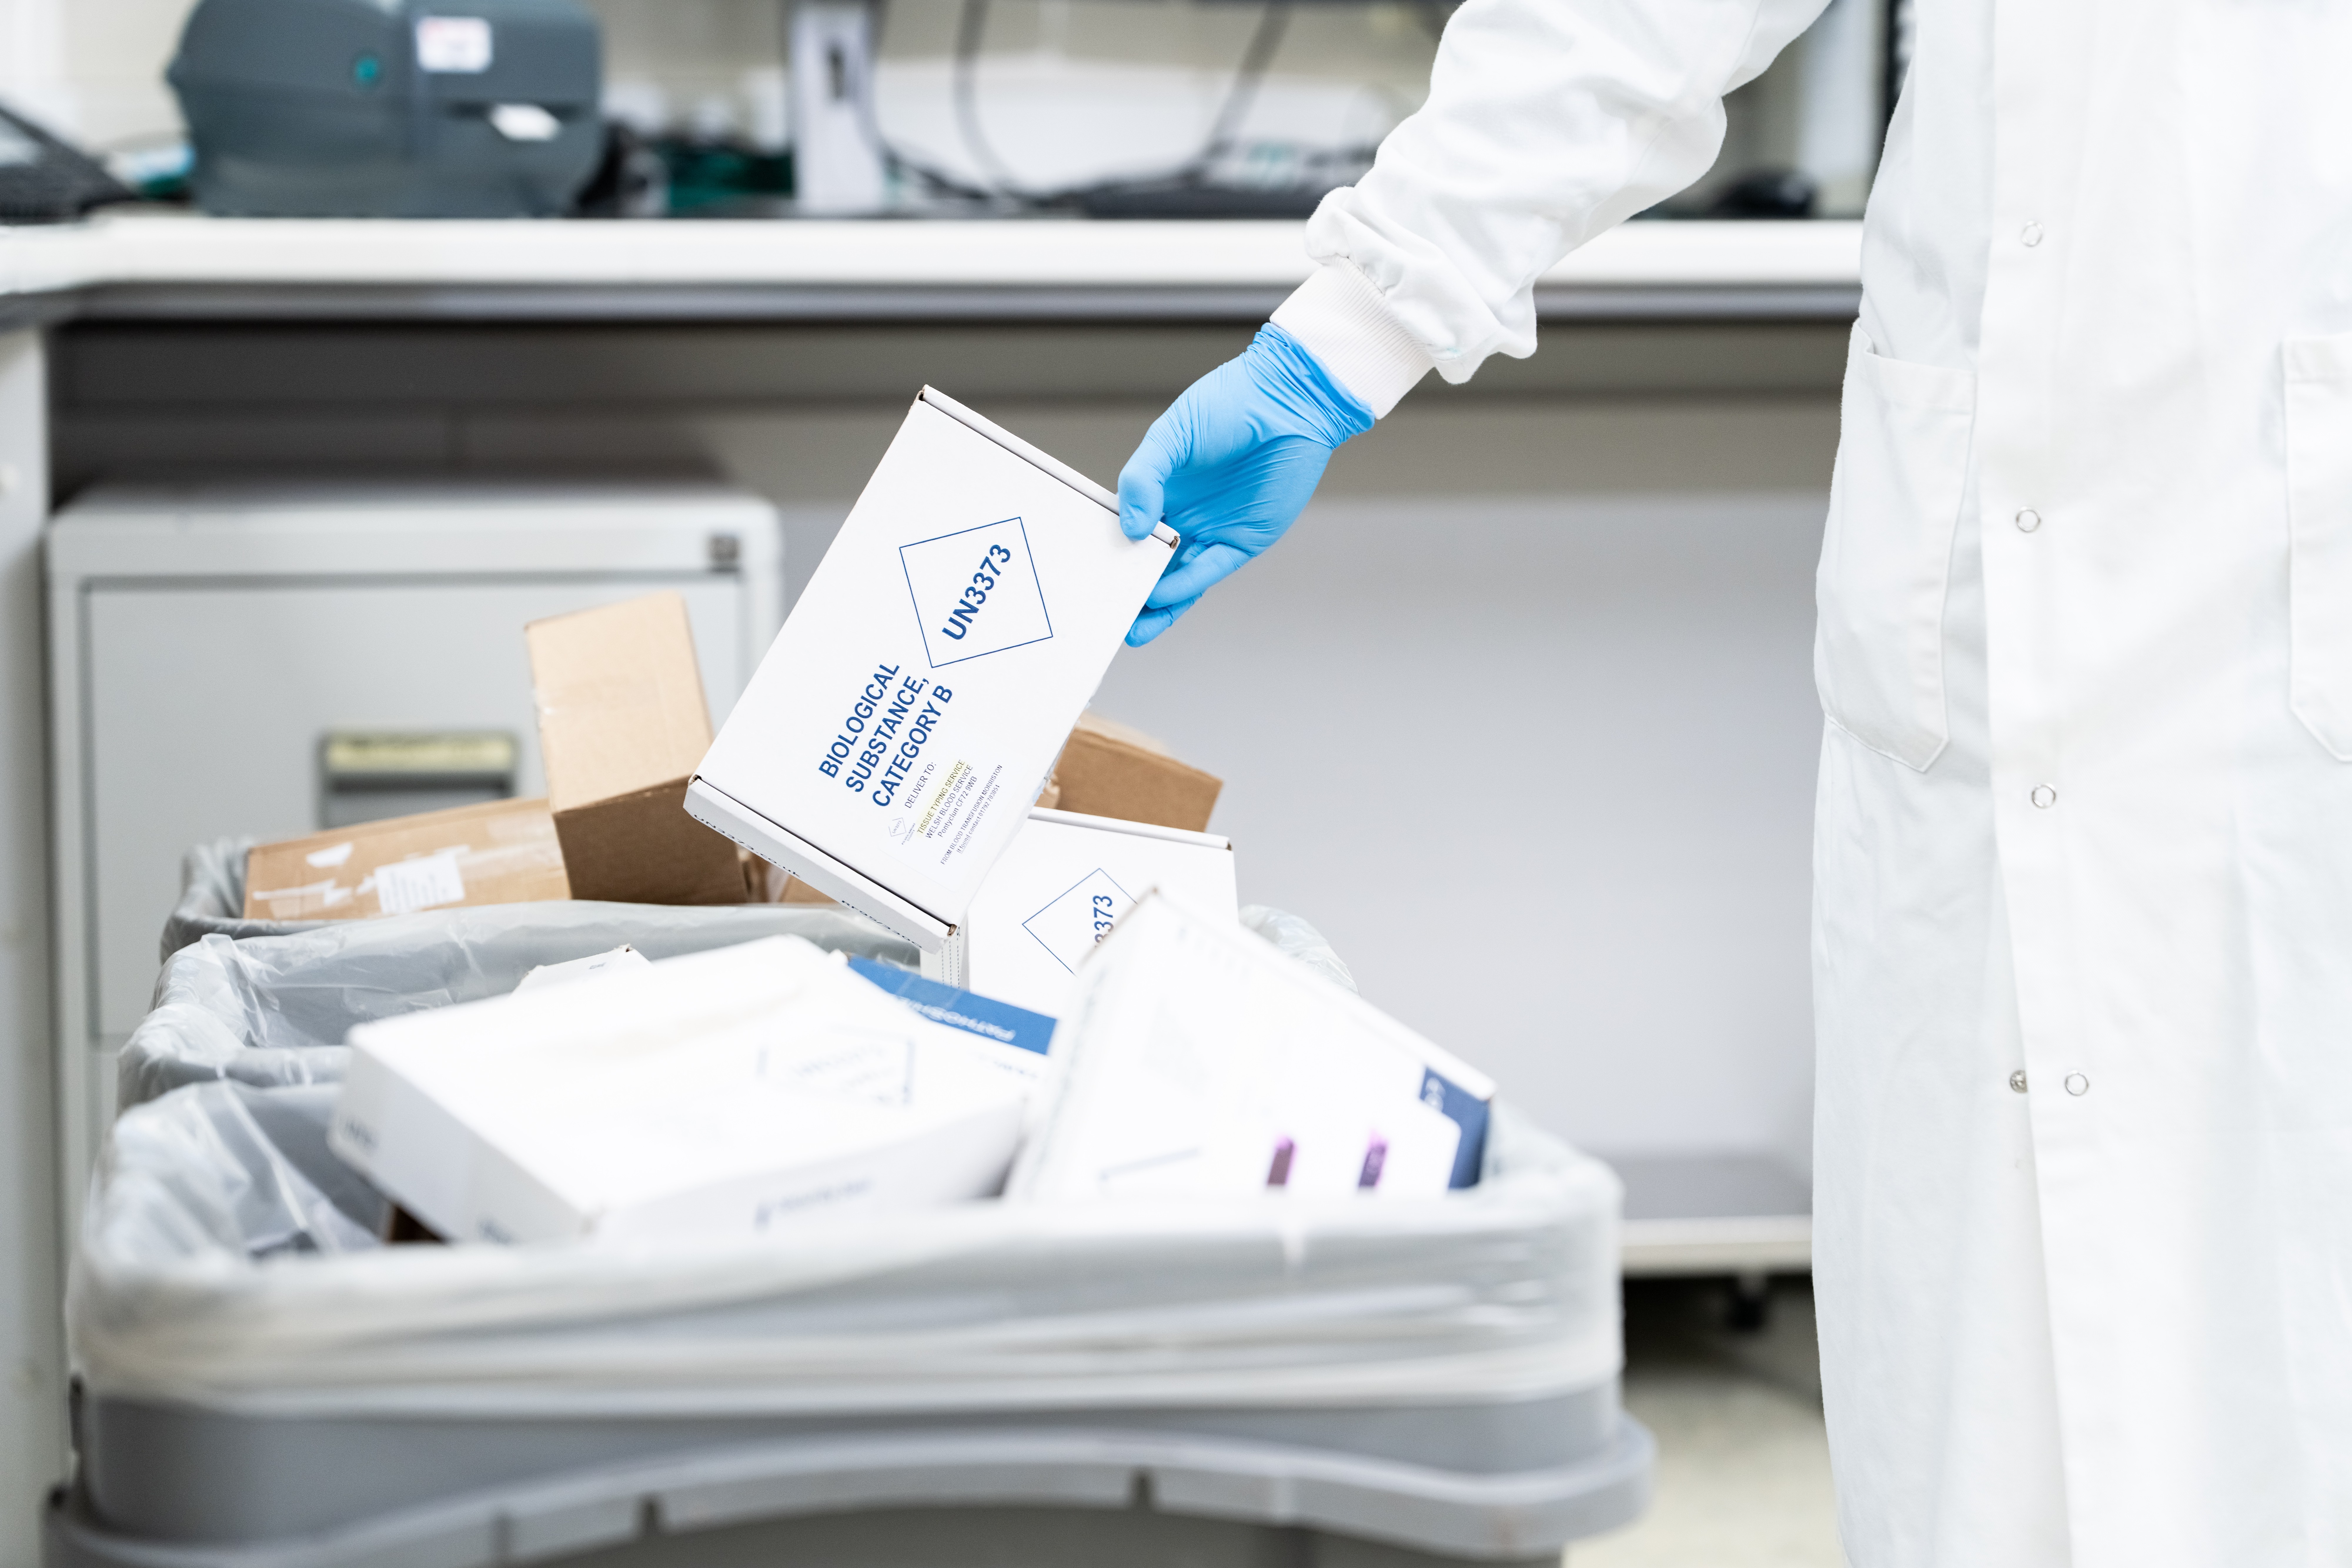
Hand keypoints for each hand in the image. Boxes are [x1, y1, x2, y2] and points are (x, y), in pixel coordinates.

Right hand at [1118, 324, 1372, 645]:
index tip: (1083, 579)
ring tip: (1130, 630)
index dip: (1108, 555)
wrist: (1287, 401)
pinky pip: (1208, 571)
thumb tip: (1131, 529)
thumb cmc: (1228, 404)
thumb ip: (1143, 479)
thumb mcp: (1170, 435)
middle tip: (1101, 618)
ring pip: (1177, 579)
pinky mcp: (1242, 541)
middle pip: (1149, 564)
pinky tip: (1160, 598)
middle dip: (1128, 593)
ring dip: (1154, 605)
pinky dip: (1184, 586)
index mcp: (1160, 490)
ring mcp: (1211, 531)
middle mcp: (1183, 516)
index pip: (1127, 531)